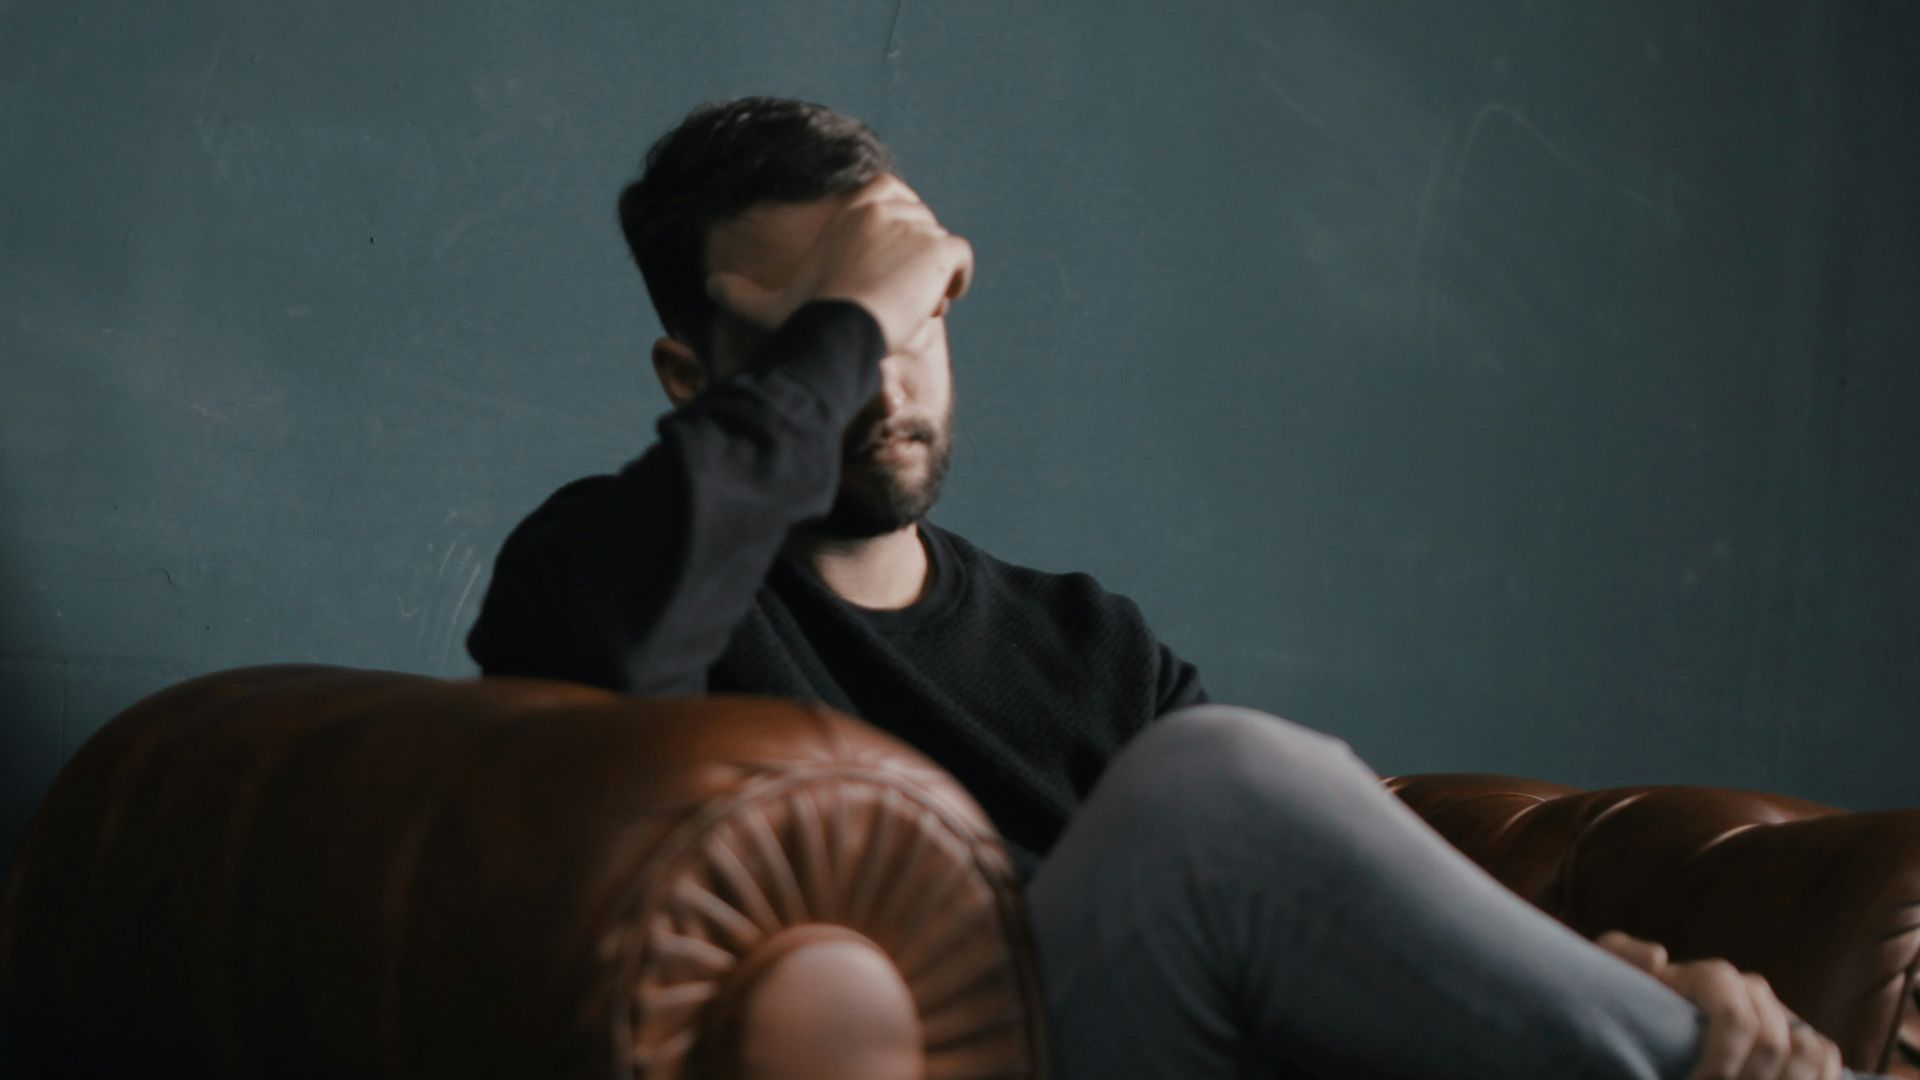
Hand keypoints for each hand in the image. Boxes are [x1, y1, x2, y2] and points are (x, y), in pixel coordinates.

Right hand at [705, 174, 973, 352]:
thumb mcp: (767, 305)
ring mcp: (916, 223)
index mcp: (855, 205)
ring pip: (939, 249)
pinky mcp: (940, 247)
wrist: (839, 329)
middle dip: (913, 260)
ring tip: (907, 309)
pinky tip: (933, 305)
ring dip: (931, 279)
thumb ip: (738, 293)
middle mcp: (887, 204)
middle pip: (920, 227)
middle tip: (893, 299)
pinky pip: (961, 260)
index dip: (893, 237)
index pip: (894, 201)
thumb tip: (708, 287)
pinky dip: (955, 282)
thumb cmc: (804, 318)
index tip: (881, 272)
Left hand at [1596, 931, 1841, 1079]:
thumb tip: (1659, 958)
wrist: (1638, 1020)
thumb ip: (1621, 958)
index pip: (1736, 1014)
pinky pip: (1824, 1056)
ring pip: (1809, 1049)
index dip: (1723, 1055)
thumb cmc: (1624, 1000)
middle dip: (1750, 1079)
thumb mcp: (1611, 975)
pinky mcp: (1793, 1041)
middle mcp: (1752, 993)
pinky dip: (1820, 1078)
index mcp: (1712, 980)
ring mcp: (1776, 1016)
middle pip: (1772, 1041)